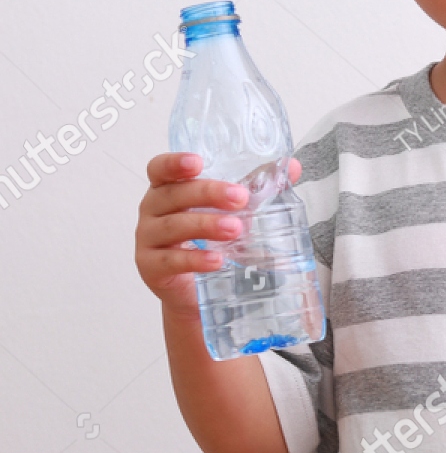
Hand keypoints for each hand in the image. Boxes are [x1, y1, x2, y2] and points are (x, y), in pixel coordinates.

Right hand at [134, 153, 301, 320]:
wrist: (195, 290)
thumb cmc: (211, 239)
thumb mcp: (232, 210)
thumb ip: (256, 187)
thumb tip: (291, 166)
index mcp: (167, 189)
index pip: (160, 169)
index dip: (174, 164)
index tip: (197, 162)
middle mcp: (152, 211)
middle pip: (173, 195)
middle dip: (207, 193)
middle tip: (240, 197)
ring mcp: (147, 240)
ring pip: (172, 227)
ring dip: (205, 225)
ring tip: (235, 229)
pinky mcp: (151, 268)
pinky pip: (171, 261)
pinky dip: (195, 259)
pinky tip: (217, 260)